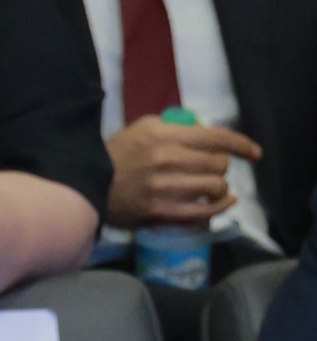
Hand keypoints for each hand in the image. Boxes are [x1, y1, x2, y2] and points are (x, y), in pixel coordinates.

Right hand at [107, 114, 255, 228]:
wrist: (86, 184)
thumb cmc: (116, 154)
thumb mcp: (143, 129)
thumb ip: (176, 129)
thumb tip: (208, 135)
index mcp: (163, 134)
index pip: (215, 137)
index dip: (241, 144)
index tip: (253, 152)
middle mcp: (168, 159)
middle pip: (219, 163)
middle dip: (222, 166)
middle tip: (213, 170)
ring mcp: (166, 187)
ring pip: (216, 186)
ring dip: (219, 187)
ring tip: (212, 187)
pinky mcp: (163, 211)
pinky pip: (205, 211)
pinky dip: (220, 207)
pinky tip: (223, 203)